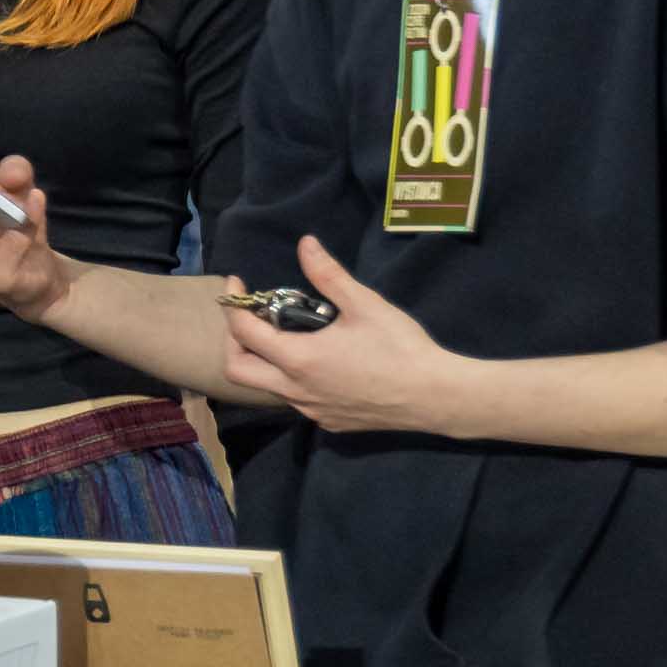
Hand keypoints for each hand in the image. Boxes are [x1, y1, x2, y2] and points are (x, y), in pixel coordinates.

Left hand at [220, 235, 466, 435]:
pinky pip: (297, 402)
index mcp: (298, 359)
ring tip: (288, 335)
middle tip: (251, 318)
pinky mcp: (329, 423)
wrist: (433, 396)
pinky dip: (292, 380)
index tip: (237, 285)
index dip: (233, 305)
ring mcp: (311, 410)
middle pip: (238, 370)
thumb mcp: (364, 304)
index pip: (243, 333)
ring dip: (266, 362)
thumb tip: (305, 244)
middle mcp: (295, 390)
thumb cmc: (399, 347)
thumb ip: (328, 275)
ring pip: (268, 388)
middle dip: (234, 342)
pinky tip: (319, 363)